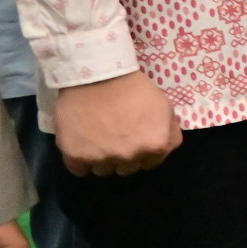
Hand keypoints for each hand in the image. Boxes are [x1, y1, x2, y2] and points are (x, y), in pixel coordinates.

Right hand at [54, 70, 181, 176]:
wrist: (98, 76)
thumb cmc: (134, 88)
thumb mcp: (165, 107)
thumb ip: (170, 133)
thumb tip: (164, 149)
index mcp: (155, 146)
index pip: (151, 164)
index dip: (143, 152)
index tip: (134, 140)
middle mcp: (130, 157)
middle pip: (127, 169)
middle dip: (124, 156)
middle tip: (116, 137)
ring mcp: (102, 159)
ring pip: (104, 171)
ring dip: (102, 160)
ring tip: (98, 139)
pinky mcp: (76, 156)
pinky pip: (80, 170)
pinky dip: (81, 161)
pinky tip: (82, 145)